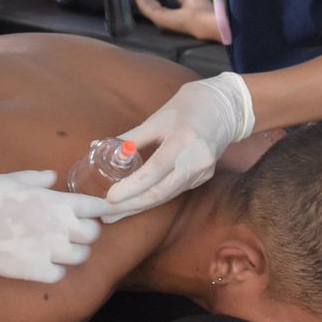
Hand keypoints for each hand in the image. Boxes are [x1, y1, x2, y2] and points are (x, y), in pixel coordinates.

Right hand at [0, 170, 108, 282]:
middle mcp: (59, 226)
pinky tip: (43, 263)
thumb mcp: (14, 178)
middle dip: (85, 231)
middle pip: (93, 234)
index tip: (102, 212)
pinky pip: (59, 275)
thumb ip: (39, 179)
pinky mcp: (34, 270)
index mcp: (56, 201)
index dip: (103, 209)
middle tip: (73, 230)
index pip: (96, 207)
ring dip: (73, 252)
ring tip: (59, 249)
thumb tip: (52, 177)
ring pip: (80, 257)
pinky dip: (55, 270)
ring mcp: (49, 250)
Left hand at [101, 73, 254, 222]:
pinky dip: (153, 198)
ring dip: (139, 206)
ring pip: (167, 196)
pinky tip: (135, 203)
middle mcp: (197, 160)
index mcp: (184, 140)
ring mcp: (203, 172)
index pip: (155, 170)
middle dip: (131, 205)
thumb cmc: (185, 108)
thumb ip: (130, 138)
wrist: (222, 108)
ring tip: (114, 213)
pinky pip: (174, 191)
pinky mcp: (204, 178)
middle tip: (106, 214)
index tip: (110, 198)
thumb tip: (99, 148)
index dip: (131, 187)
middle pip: (160, 192)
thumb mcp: (156, 119)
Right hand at [132, 0, 218, 39]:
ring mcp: (159, 19)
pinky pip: (144, 5)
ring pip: (145, 2)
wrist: (207, 20)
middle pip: (149, 1)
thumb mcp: (189, 0)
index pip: (155, 2)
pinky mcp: (157, 17)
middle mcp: (162, 18)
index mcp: (170, 16)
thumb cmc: (202, 12)